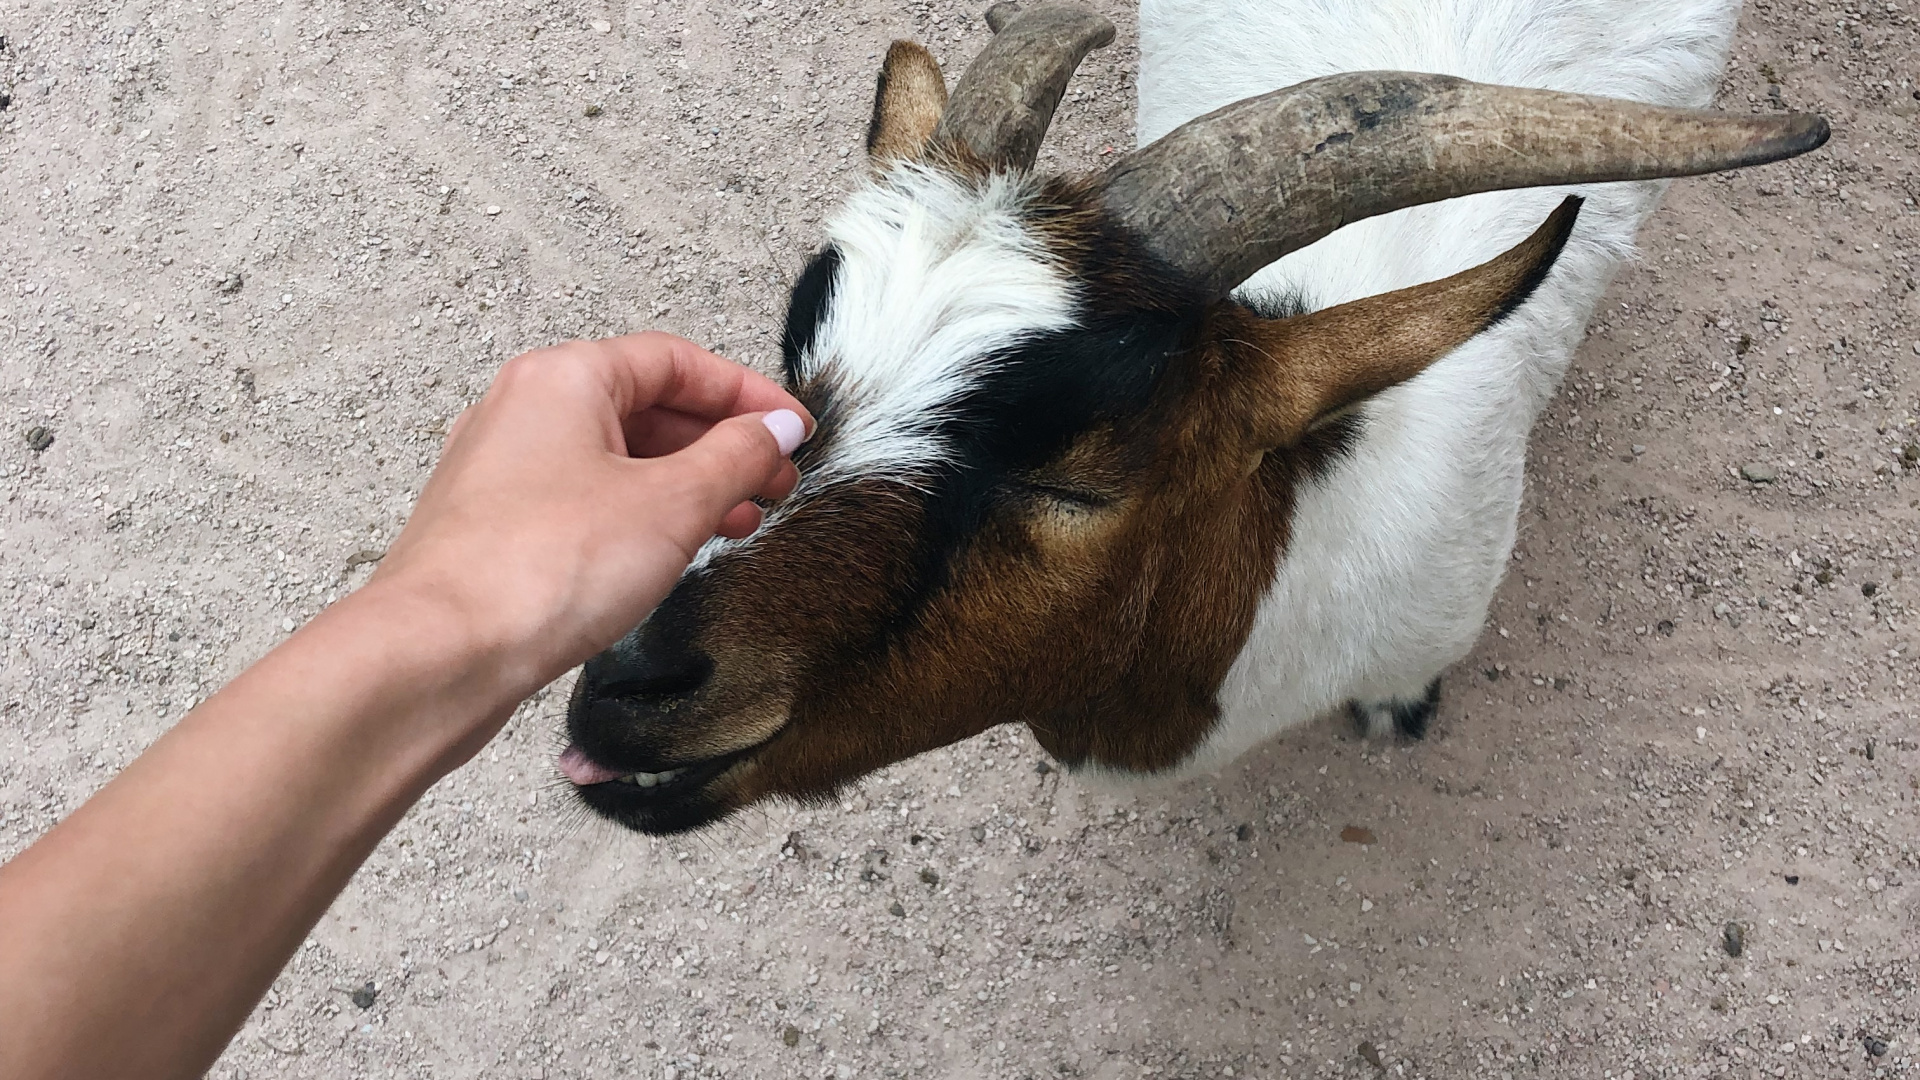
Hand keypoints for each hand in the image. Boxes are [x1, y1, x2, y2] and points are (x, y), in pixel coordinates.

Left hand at [371, 332, 810, 701]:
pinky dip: (636, 514)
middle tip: (773, 484)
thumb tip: (776, 428)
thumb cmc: (542, 569)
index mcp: (564, 378)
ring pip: (614, 456)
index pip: (676, 362)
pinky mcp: (493, 525)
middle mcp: (524, 409)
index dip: (747, 395)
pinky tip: (667, 553)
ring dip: (684, 484)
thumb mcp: (672, 505)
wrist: (440, 653)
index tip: (794, 431)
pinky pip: (582, 499)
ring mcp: (501, 468)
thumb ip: (736, 457)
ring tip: (735, 524)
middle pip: (645, 405)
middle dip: (719, 445)